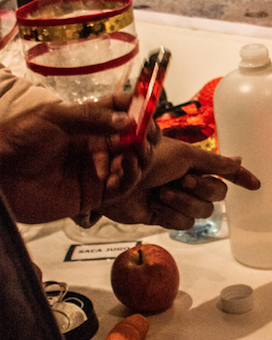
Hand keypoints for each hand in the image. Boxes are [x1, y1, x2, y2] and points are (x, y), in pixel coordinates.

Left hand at [0, 94, 154, 223]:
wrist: (0, 176)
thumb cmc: (18, 140)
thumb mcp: (53, 118)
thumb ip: (91, 118)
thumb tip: (129, 120)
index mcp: (86, 124)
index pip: (119, 112)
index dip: (135, 108)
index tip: (148, 105)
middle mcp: (96, 146)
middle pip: (133, 139)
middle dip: (146, 134)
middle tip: (150, 132)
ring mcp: (98, 171)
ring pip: (134, 163)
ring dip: (143, 155)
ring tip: (141, 149)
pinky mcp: (97, 194)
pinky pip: (123, 186)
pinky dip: (132, 176)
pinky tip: (130, 165)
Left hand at [98, 137, 260, 229]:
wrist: (107, 174)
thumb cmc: (139, 155)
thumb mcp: (181, 153)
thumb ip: (213, 161)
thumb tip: (239, 159)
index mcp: (191, 161)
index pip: (224, 170)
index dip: (240, 177)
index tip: (257, 185)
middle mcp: (186, 180)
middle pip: (218, 194)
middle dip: (202, 188)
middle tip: (182, 179)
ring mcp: (175, 200)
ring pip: (203, 212)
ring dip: (184, 202)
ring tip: (162, 192)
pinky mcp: (162, 217)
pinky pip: (184, 224)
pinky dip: (170, 215)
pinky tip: (154, 205)